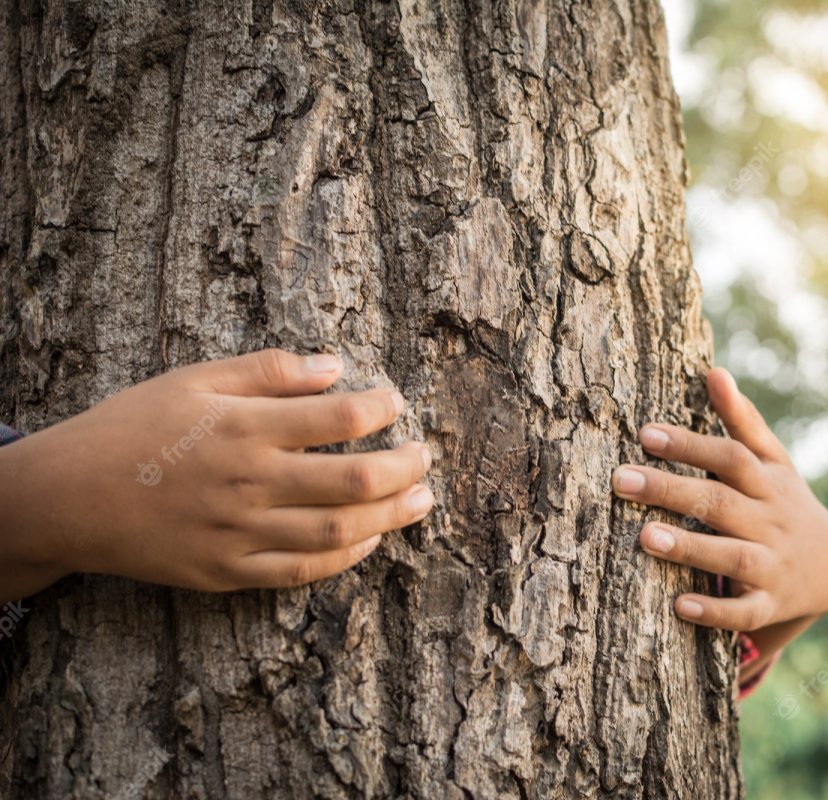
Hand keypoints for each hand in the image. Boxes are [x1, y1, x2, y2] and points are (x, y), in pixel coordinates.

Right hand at [0, 349, 433, 601]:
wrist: (68, 497)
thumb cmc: (133, 427)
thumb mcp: (194, 379)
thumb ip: (268, 371)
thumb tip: (335, 366)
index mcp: (245, 427)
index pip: (340, 418)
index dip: (382, 408)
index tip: (396, 401)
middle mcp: (250, 481)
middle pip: (354, 480)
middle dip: (404, 466)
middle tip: (425, 455)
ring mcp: (241, 533)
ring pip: (339, 531)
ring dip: (392, 516)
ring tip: (421, 500)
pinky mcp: (228, 571)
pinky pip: (302, 571)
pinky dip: (345, 557)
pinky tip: (370, 538)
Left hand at [611, 368, 827, 635]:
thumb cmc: (782, 501)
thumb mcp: (772, 460)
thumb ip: (741, 420)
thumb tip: (713, 371)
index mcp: (767, 482)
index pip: (730, 458)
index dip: (690, 445)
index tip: (645, 434)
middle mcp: (770, 521)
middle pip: (720, 502)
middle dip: (671, 489)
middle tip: (622, 479)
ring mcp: (771, 564)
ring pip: (730, 556)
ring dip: (688, 547)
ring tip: (644, 536)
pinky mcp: (768, 604)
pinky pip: (743, 612)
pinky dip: (715, 610)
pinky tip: (679, 604)